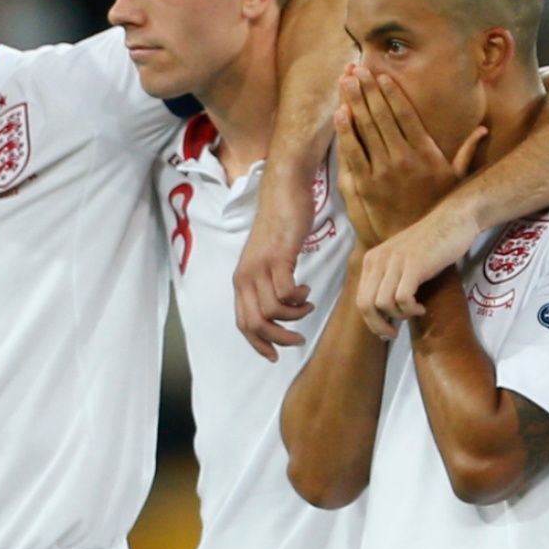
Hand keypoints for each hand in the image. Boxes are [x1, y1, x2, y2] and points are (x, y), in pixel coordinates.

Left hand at [233, 161, 315, 360]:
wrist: (284, 193)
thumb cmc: (280, 226)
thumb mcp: (268, 260)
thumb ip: (268, 283)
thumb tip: (278, 309)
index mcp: (242, 280)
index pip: (243, 323)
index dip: (259, 344)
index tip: (276, 356)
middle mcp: (246, 276)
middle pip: (256, 323)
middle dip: (279, 338)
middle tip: (299, 338)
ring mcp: (260, 267)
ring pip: (272, 310)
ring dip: (295, 315)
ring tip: (306, 305)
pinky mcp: (278, 257)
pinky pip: (286, 291)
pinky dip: (299, 297)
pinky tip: (306, 288)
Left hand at [334, 66, 483, 243]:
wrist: (412, 245)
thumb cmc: (436, 210)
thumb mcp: (457, 182)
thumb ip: (468, 153)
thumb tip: (484, 130)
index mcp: (426, 155)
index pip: (405, 116)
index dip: (392, 93)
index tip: (383, 75)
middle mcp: (403, 160)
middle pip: (382, 117)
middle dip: (368, 89)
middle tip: (358, 67)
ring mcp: (382, 172)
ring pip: (365, 130)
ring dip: (354, 102)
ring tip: (346, 79)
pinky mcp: (364, 185)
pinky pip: (353, 153)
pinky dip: (346, 131)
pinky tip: (341, 112)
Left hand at [354, 205, 480, 338]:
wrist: (453, 220)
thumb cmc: (432, 242)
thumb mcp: (401, 259)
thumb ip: (389, 277)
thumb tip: (384, 311)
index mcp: (372, 259)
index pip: (360, 299)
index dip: (370, 321)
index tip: (386, 330)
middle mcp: (378, 260)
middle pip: (366, 305)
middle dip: (378, 325)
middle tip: (394, 332)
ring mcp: (395, 262)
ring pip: (383, 304)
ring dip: (400, 315)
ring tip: (415, 311)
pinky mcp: (413, 266)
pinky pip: (402, 299)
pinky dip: (411, 309)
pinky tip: (421, 307)